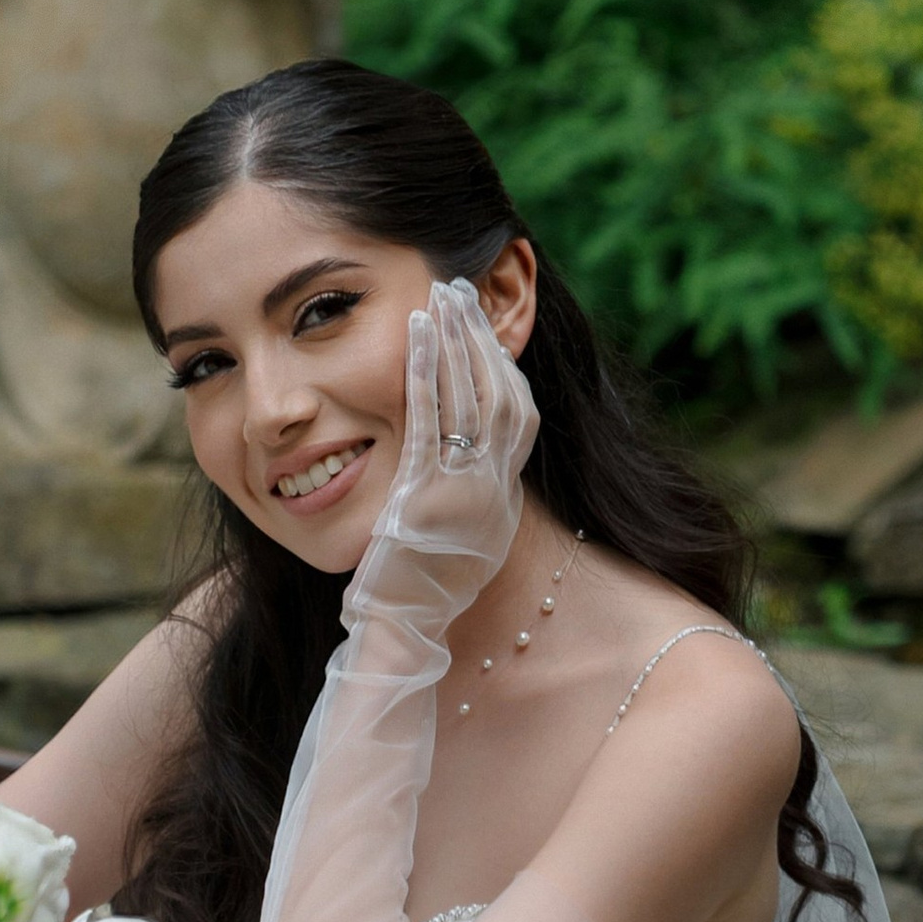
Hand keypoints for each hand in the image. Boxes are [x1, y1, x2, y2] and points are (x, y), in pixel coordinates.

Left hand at [345, 280, 536, 632]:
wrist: (402, 632)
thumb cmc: (413, 593)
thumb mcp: (455, 540)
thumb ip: (463, 500)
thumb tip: (459, 468)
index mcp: (502, 499)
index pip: (521, 416)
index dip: (505, 365)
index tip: (488, 326)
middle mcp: (494, 491)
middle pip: (502, 394)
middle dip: (483, 338)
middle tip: (464, 289)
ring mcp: (465, 491)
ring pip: (471, 398)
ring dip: (456, 341)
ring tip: (442, 295)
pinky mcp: (427, 493)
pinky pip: (429, 419)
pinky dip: (423, 371)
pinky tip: (414, 334)